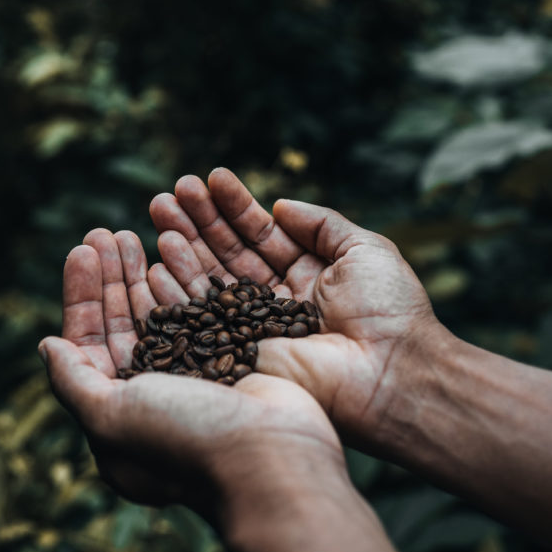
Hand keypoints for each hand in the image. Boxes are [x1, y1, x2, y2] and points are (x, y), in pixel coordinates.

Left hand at [38, 228, 344, 523]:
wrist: (272, 456)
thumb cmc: (186, 439)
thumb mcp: (113, 417)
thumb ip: (75, 382)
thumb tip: (46, 346)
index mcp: (118, 415)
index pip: (87, 344)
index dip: (81, 296)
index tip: (80, 250)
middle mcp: (153, 396)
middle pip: (122, 321)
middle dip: (110, 275)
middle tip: (103, 231)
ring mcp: (193, 375)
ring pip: (158, 311)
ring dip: (140, 271)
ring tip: (132, 232)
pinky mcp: (229, 358)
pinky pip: (196, 309)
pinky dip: (181, 279)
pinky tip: (171, 249)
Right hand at [149, 167, 439, 452]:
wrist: (393, 373)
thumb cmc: (391, 310)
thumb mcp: (364, 250)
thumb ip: (321, 223)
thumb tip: (280, 204)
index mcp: (307, 274)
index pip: (261, 233)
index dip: (235, 206)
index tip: (210, 178)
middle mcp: (276, 299)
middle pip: (229, 252)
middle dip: (199, 220)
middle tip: (171, 191)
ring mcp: (256, 328)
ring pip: (210, 280)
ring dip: (183, 245)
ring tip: (160, 210)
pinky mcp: (241, 355)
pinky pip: (203, 319)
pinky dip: (178, 290)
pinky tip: (158, 259)